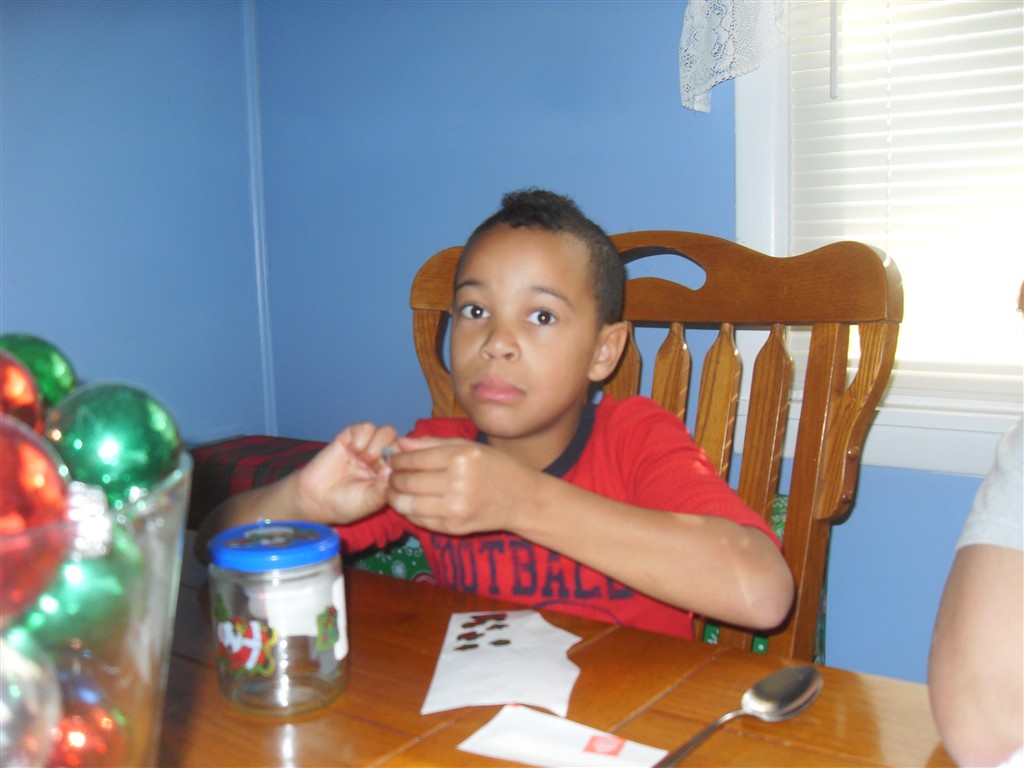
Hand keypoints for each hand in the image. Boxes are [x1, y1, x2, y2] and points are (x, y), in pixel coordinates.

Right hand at [294, 422, 397, 523]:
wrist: (315, 499)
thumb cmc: (345, 504)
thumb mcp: (370, 502)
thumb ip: (384, 487)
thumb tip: (395, 469)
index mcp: (391, 474)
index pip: (409, 459)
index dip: (403, 463)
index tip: (387, 475)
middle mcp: (382, 458)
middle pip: (400, 442)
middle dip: (389, 454)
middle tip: (374, 468)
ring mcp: (367, 446)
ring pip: (386, 431)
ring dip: (376, 446)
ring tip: (362, 461)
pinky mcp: (350, 437)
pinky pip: (366, 427)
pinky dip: (361, 438)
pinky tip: (352, 452)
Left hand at [385, 436, 535, 534]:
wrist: (522, 499)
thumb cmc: (495, 467)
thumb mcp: (468, 446)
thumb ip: (431, 443)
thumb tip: (400, 443)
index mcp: (460, 457)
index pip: (414, 459)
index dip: (397, 460)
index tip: (393, 459)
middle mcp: (457, 483)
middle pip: (408, 482)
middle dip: (393, 478)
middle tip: (390, 475)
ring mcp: (455, 509)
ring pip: (408, 504)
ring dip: (395, 497)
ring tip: (394, 490)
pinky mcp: (453, 528)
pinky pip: (420, 520)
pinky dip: (409, 512)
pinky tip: (409, 504)